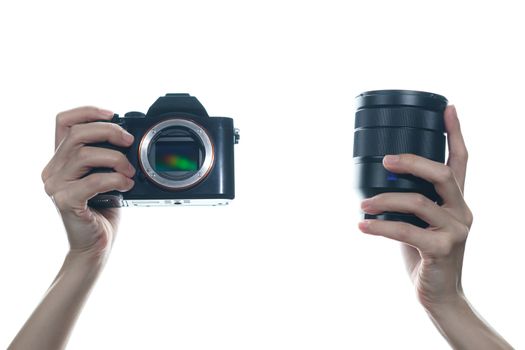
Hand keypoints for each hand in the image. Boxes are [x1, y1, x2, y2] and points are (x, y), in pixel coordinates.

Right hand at [41, 106, 135, 256]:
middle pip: (77, 133)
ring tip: (129, 171)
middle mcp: (53, 169)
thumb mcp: (105, 175)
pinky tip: (126, 185)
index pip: (64, 122)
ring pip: (85, 154)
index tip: (113, 113)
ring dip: (115, 159)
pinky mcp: (64, 200)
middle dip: (109, 131)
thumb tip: (129, 138)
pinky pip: (93, 180)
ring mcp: (55, 185)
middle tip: (129, 141)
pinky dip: (115, 179)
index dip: (87, 111)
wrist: (95, 244)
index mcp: (61, 159)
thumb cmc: (102, 209)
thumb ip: (107, 156)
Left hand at [358, 105, 471, 309]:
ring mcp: (455, 231)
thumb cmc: (424, 253)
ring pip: (417, 202)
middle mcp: (461, 211)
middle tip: (386, 160)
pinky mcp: (441, 249)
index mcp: (456, 200)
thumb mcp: (420, 222)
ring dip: (384, 200)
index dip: (455, 132)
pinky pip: (406, 231)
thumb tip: (375, 182)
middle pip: (441, 173)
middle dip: (412, 162)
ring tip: (361, 204)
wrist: (439, 294)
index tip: (447, 107)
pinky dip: (380, 227)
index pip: (461, 160)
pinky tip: (361, 226)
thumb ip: (411, 201)